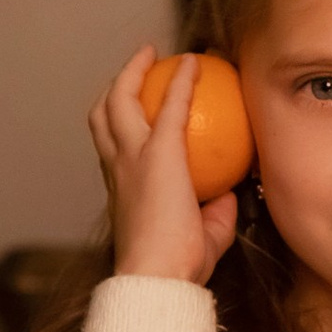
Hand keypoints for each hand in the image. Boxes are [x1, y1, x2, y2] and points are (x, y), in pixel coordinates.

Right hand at [89, 46, 239, 283]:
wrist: (159, 274)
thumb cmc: (177, 266)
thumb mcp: (202, 235)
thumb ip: (214, 213)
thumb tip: (229, 194)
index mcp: (122, 188)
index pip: (114, 146)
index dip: (123, 123)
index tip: (142, 109)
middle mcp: (117, 167)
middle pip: (102, 114)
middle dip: (116, 84)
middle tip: (139, 68)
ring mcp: (132, 157)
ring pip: (118, 101)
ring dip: (133, 73)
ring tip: (154, 56)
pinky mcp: (157, 153)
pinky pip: (171, 104)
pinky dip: (183, 80)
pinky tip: (197, 64)